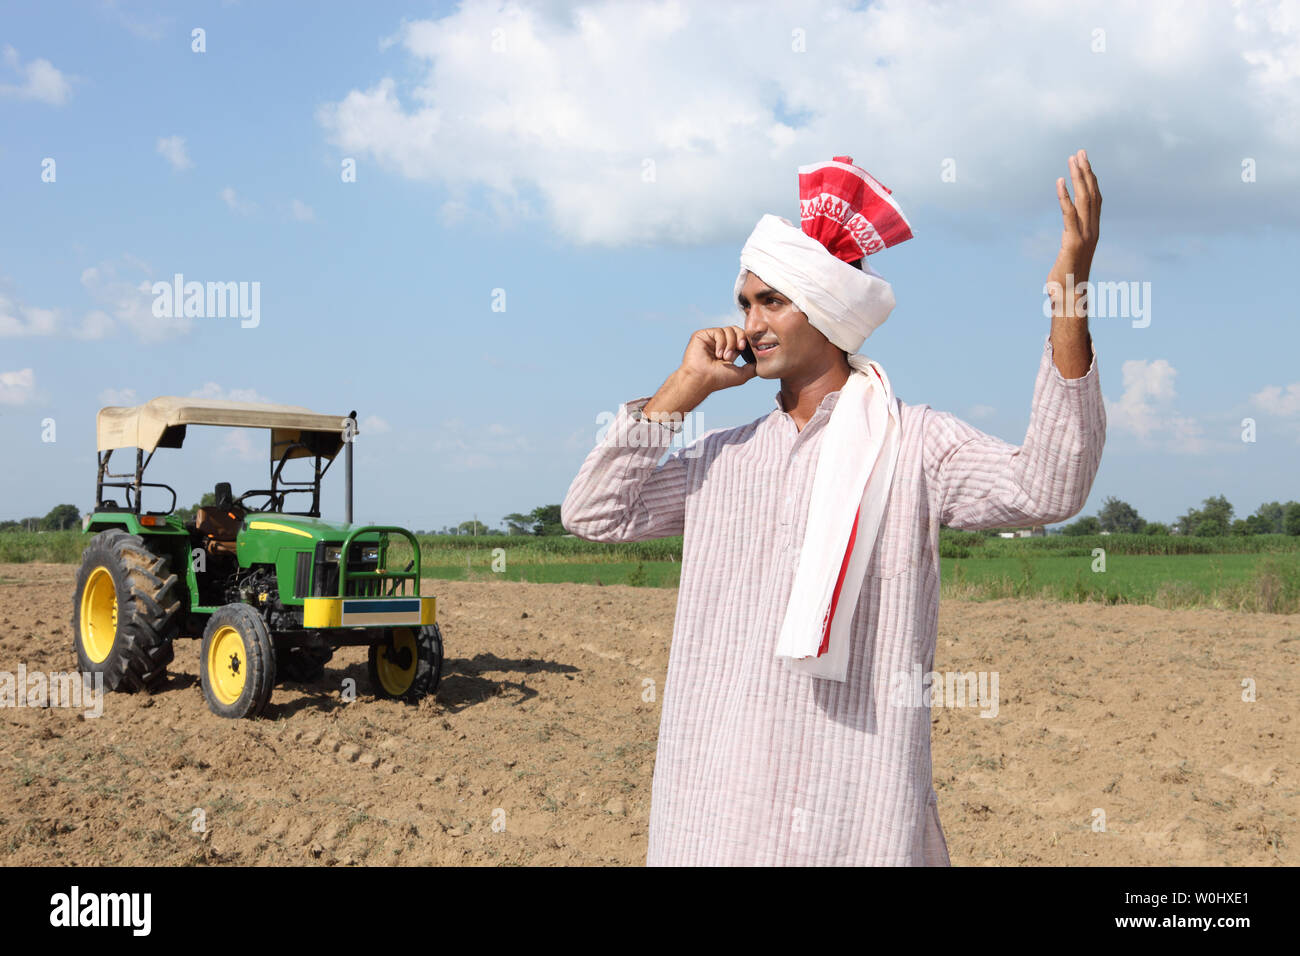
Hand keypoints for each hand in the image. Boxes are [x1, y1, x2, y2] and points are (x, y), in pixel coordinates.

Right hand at [678, 325, 757, 392]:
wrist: (702, 379)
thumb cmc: (719, 380)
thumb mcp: (741, 375)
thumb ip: (752, 368)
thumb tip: (762, 365)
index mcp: (729, 350)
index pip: (741, 337)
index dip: (746, 341)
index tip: (745, 350)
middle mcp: (720, 343)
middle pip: (737, 330)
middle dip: (741, 339)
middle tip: (740, 349)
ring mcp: (711, 339)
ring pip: (729, 330)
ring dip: (730, 344)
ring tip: (724, 357)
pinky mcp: (703, 335)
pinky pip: (719, 331)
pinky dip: (721, 342)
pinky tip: (717, 354)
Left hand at [1045, 148, 1100, 317]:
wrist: (1070, 298)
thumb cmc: (1066, 282)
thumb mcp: (1067, 257)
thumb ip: (1067, 247)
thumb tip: (1061, 251)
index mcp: (1092, 231)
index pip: (1094, 199)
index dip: (1091, 180)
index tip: (1084, 163)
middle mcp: (1092, 230)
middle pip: (1092, 194)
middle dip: (1086, 171)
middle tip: (1080, 152)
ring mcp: (1085, 235)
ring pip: (1084, 199)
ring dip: (1078, 177)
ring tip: (1072, 159)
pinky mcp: (1073, 241)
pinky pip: (1069, 214)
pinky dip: (1064, 197)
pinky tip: (1059, 181)